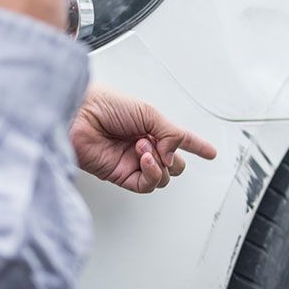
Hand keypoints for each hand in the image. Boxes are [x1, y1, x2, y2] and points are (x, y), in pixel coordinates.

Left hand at [71, 86, 217, 193]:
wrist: (78, 115)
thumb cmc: (105, 104)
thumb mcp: (148, 112)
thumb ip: (170, 134)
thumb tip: (176, 155)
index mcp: (151, 127)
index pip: (180, 140)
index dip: (197, 146)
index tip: (210, 153)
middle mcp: (143, 146)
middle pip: (175, 164)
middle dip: (174, 157)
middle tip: (161, 146)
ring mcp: (133, 162)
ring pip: (163, 177)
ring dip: (159, 163)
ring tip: (143, 148)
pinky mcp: (121, 175)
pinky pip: (146, 184)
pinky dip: (151, 174)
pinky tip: (143, 160)